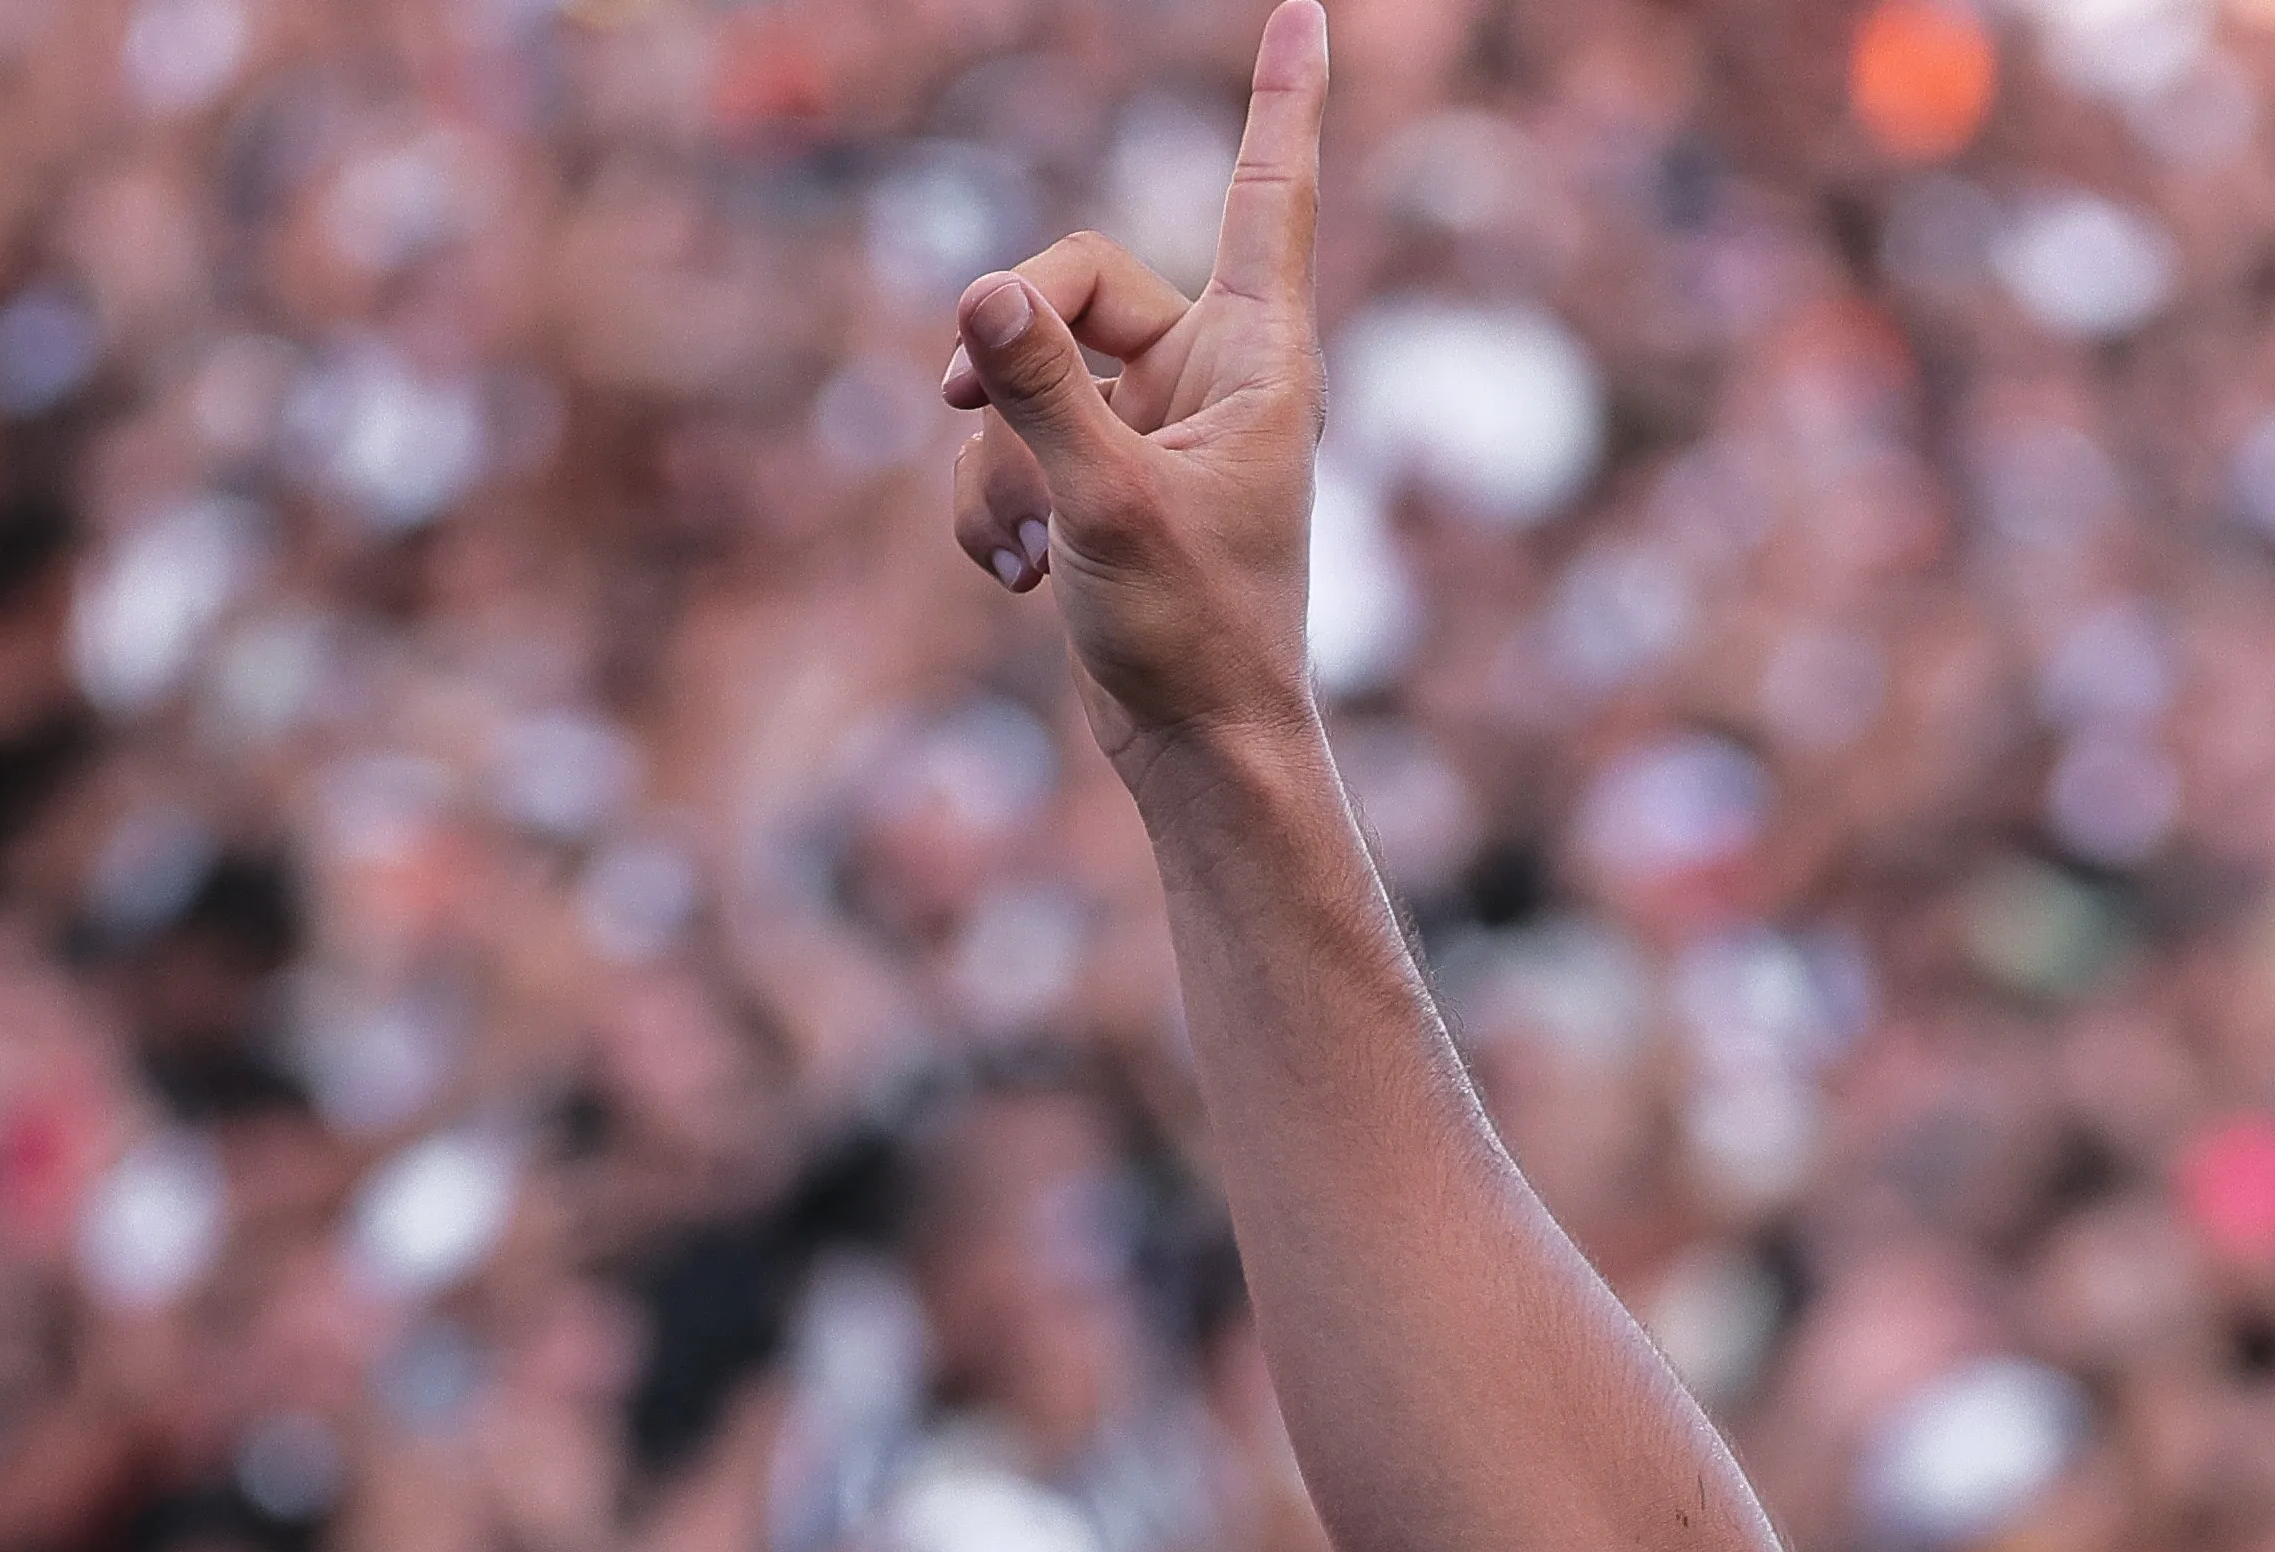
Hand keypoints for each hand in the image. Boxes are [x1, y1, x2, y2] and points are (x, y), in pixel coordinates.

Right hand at [944, 2, 1328, 759]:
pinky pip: (1015, 450)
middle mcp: (1212, 376)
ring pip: (1027, 381)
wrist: (1198, 754)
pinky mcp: (1107, 479)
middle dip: (1009, 353)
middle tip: (964, 413)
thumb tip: (980, 293)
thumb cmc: (1195, 637)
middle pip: (1073, 284)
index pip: (1270, 194)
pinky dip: (998, 508)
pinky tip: (1022, 580)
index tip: (1310, 9)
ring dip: (1000, 466)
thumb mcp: (1106, 505)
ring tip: (1032, 554)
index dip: (1284, 100)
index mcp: (1259, 358)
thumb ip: (1041, 392)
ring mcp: (1154, 427)